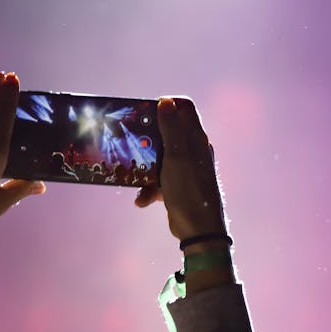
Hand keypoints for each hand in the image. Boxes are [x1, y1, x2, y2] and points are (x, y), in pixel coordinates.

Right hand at [134, 97, 226, 242]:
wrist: (199, 230)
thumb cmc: (189, 190)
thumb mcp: (176, 157)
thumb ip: (171, 129)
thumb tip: (166, 101)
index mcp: (196, 139)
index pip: (184, 108)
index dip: (167, 105)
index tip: (146, 112)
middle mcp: (193, 150)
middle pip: (168, 131)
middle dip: (148, 137)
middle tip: (132, 140)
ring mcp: (185, 168)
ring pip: (160, 157)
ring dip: (145, 167)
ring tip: (133, 175)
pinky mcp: (178, 185)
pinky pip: (159, 179)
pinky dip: (149, 188)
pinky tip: (142, 199)